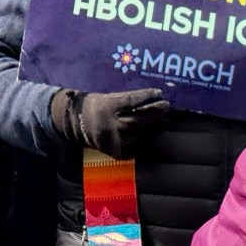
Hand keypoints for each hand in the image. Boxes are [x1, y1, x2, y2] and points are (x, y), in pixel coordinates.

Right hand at [50, 88, 169, 158]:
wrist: (78, 124)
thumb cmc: (99, 106)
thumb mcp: (110, 98)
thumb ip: (129, 99)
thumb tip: (154, 97)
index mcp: (106, 108)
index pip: (130, 101)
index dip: (146, 96)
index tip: (160, 92)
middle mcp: (108, 125)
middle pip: (137, 120)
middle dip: (155, 114)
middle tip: (167, 107)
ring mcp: (112, 141)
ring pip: (139, 136)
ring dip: (155, 128)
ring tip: (166, 121)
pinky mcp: (116, 153)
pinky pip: (136, 148)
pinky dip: (148, 141)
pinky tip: (155, 134)